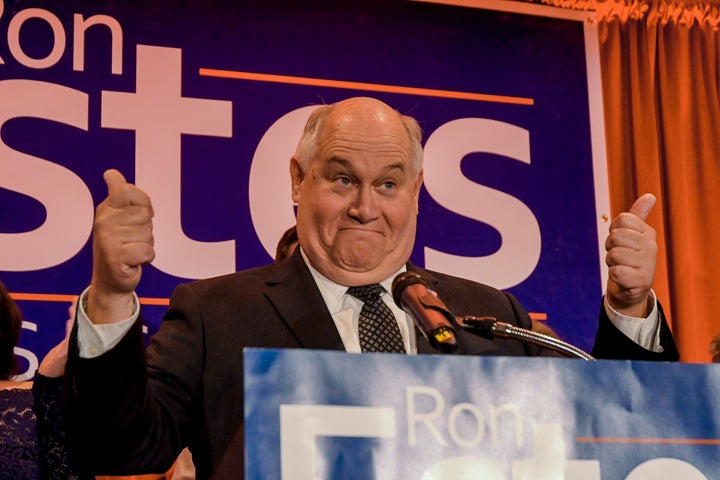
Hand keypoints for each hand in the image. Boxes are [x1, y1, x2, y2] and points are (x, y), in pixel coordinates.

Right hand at [88, 169, 154, 323]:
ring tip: (131, 250)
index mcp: (105, 208)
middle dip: (146, 229)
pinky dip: (146, 258)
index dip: (143, 204)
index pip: (129, 191)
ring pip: (148, 234)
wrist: (110, 280)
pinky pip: (147, 250)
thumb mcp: (118, 218)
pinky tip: (133, 261)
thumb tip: (111, 172)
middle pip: (145, 215)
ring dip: (146, 245)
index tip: (136, 217)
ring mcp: (107, 238)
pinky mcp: (115, 256)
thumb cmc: (119, 246)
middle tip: (132, 240)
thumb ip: (118, 194)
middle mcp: (103, 220)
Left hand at [605, 193, 656, 316]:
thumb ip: (638, 215)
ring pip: (614, 254)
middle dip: (611, 247)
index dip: (614, 230)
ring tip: (622, 267)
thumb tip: (650, 196)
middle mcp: (651, 247)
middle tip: (619, 256)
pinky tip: (623, 278)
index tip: (621, 241)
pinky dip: (614, 275)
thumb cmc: (628, 257)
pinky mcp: (641, 281)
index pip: (622, 219)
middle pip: (616, 236)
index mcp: (648, 232)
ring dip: (611, 262)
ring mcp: (648, 264)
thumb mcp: (632, 234)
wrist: (631, 288)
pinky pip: (616, 272)